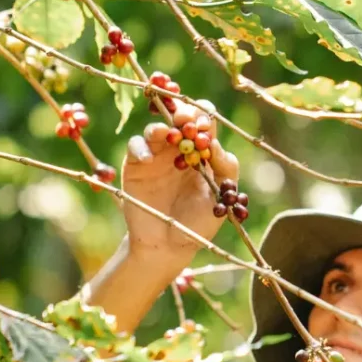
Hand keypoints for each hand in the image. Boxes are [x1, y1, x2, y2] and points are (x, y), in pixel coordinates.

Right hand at [120, 100, 239, 270]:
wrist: (169, 246)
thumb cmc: (199, 222)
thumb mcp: (221, 197)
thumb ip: (225, 169)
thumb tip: (215, 144)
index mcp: (203, 152)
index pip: (205, 123)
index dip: (205, 118)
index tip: (205, 127)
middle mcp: (179, 148)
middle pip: (180, 119)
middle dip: (184, 115)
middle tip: (186, 121)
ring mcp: (156, 155)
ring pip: (156, 129)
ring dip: (163, 128)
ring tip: (169, 136)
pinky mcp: (136, 165)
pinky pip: (135, 146)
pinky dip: (141, 148)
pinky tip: (148, 159)